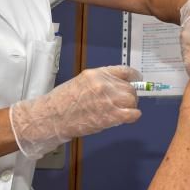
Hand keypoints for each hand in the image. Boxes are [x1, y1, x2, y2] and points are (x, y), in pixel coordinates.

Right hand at [10, 65, 141, 158]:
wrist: (52, 117)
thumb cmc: (63, 101)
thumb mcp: (81, 82)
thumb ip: (100, 82)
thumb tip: (117, 87)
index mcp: (97, 74)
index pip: (125, 71)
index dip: (134, 77)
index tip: (136, 82)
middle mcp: (105, 84)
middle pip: (130, 88)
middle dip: (129, 96)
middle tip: (123, 103)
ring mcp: (108, 100)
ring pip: (132, 100)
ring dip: (130, 106)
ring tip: (122, 111)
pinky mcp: (110, 116)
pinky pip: (132, 114)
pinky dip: (133, 116)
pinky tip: (127, 118)